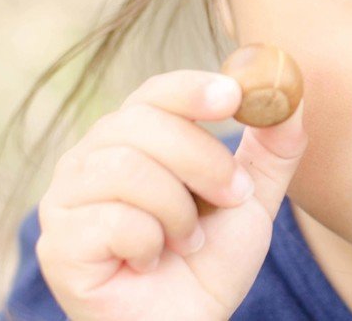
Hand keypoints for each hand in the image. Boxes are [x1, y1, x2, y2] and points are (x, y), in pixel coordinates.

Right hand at [35, 70, 306, 320]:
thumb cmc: (209, 262)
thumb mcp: (251, 199)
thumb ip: (272, 149)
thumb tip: (292, 99)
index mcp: (131, 137)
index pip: (155, 93)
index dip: (192, 89)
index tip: (233, 96)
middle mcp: (89, 159)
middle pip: (141, 123)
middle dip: (203, 160)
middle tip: (233, 196)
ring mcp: (66, 200)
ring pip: (126, 169)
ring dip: (177, 210)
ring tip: (188, 240)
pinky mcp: (59, 244)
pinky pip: (113, 220)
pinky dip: (150, 244)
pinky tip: (150, 262)